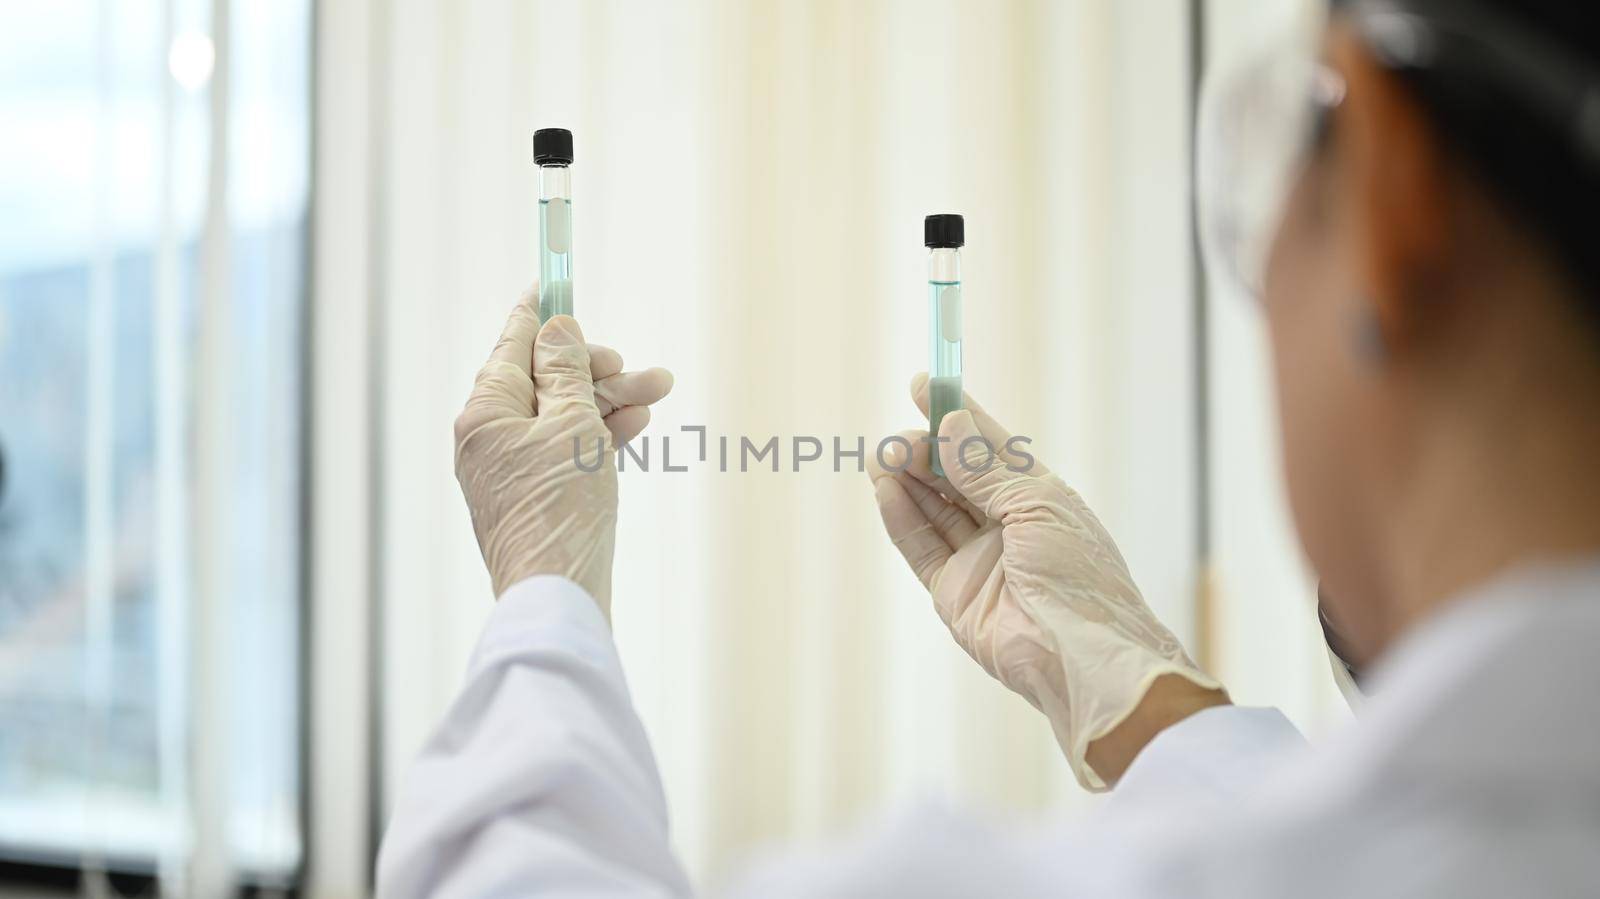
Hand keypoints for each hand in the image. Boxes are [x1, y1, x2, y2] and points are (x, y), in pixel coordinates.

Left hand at [455, 293, 671, 614]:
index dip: (542, 314)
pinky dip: (600, 434)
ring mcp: (511, 470)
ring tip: (660, 390)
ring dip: (610, 400)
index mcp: (485, 413)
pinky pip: (567, 449)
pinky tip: (635, 426)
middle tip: (642, 368)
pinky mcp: (535, 497)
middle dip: (598, 369)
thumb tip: (556, 329)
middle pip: (546, 381)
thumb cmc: (561, 510)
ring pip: (564, 415)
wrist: (560, 595)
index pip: (513, 344)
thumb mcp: (572, 424)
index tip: (555, 283)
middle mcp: (490, 438)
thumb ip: (565, 371)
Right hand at [868, 374, 1225, 789]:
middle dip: (926, 450)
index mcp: (1040, 498)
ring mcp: (979, 559)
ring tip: (882, 455)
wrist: (1078, 654)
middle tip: (899, 435)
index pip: (991, 447)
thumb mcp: (1037, 505)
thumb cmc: (1077, 576)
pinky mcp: (953, 591)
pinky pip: (920, 545)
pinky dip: (900, 516)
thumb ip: (986, 469)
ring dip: (907, 479)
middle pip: (955, 476)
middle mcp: (1009, 525)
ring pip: (934, 507)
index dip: (958, 416)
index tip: (924, 385)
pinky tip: (885, 489)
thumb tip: (949, 426)